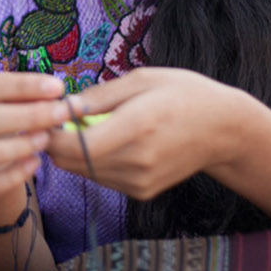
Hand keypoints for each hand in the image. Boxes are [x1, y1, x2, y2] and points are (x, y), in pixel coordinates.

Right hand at [0, 72, 66, 201]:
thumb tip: (59, 94)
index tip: (57, 88)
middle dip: (29, 116)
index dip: (22, 87)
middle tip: (62, 113)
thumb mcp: (6, 95)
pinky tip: (35, 162)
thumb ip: (26, 93)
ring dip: (19, 146)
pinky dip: (14, 174)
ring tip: (46, 138)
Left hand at [40, 67, 266, 199]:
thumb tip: (61, 107)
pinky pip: (101, 178)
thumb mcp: (143, 79)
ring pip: (82, 172)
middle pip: (70, 162)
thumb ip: (99, 96)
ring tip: (89, 127)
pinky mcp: (142, 192)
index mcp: (137, 125)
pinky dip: (95, 162)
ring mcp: (140, 180)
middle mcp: (137, 160)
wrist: (225, 130)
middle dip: (56, 142)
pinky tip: (113, 142)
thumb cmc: (184, 94)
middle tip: (59, 120)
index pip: (73, 145)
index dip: (50, 133)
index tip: (45, 115)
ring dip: (75, 152)